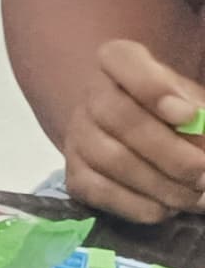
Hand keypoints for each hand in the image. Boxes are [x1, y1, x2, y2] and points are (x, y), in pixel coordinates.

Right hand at [61, 36, 204, 222]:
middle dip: (167, 151)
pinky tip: (166, 208)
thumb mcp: (197, 105)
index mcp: (120, 63)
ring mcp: (77, 135)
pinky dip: (138, 205)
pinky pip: (98, 191)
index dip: (151, 87)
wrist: (146, 140)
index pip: (120, 59)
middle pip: (116, 116)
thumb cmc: (179, 115)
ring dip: (160, 184)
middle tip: (204, 173)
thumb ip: (203, 117)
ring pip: (108, 158)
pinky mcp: (75, 173)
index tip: (188, 115)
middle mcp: (91, 94)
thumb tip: (199, 133)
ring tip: (195, 196)